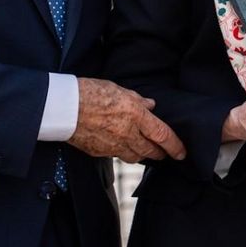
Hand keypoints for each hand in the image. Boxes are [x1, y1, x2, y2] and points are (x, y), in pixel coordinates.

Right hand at [68, 78, 185, 162]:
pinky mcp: (99, 152)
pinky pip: (117, 156)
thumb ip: (137, 100)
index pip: (162, 135)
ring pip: (135, 156)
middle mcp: (127, 133)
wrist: (64, 107)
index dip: (175, 146)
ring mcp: (113, 145)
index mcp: (135, 115)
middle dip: (160, 153)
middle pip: (150, 151)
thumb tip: (151, 105)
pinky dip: (123, 152)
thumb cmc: (90, 92)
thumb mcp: (119, 90)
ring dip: (142, 154)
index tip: (182, 153)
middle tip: (165, 153)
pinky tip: (122, 146)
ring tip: (145, 150)